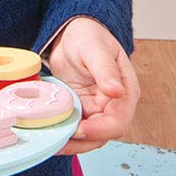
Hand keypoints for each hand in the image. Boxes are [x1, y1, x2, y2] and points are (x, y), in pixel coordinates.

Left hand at [47, 17, 139, 154]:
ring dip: (72, 142)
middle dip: (82, 142)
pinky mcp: (82, 109)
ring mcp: (97, 109)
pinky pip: (75, 127)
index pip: (118, 121)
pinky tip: (49, 132)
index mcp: (125, 91)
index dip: (100, 130)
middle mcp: (114, 104)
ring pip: (89, 137)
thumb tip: (117, 91)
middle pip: (103, 135)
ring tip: (52, 141)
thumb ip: (105, 70)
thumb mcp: (94, 48)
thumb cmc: (88, 35)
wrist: (72, 33)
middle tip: (59, 141)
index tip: (80, 130)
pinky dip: (64, 133)